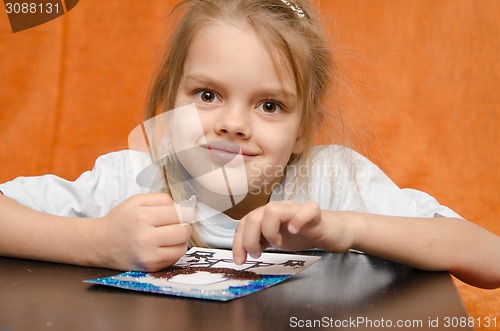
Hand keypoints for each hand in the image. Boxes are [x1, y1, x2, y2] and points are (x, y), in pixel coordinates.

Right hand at [93, 193, 191, 270]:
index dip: (185, 213)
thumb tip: (184, 208)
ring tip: (170, 236)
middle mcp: (145, 237)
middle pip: (184, 231)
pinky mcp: (150, 268)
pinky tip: (164, 246)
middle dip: (184, 226)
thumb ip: (161, 199)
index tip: (183, 213)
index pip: (179, 214)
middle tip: (178, 225)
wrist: (100, 243)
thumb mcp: (137, 200)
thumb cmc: (121, 220)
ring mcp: (148, 255)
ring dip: (180, 240)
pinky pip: (174, 259)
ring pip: (182, 247)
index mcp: (142, 216)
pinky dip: (173, 251)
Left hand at [232, 200, 354, 264]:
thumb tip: (241, 252)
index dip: (238, 242)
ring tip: (277, 244)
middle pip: (254, 216)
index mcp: (268, 215)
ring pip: (272, 210)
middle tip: (257, 254)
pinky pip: (306, 210)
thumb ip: (260, 241)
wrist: (334, 231)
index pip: (245, 222)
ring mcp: (296, 210)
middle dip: (249, 239)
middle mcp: (279, 209)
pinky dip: (297, 220)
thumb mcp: (277, 240)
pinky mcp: (315, 214)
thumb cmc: (305, 234)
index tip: (239, 261)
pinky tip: (294, 231)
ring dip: (269, 230)